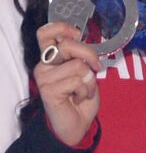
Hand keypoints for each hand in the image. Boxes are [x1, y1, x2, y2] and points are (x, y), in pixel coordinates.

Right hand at [32, 22, 100, 146]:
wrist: (77, 124)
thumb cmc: (81, 95)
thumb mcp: (84, 71)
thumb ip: (80, 56)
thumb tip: (83, 39)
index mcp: (51, 58)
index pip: (45, 33)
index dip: (61, 28)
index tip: (77, 34)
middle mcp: (43, 66)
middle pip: (67, 45)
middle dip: (89, 54)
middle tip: (96, 67)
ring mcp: (44, 78)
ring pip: (77, 65)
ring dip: (90, 79)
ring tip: (84, 90)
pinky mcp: (48, 90)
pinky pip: (77, 81)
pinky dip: (86, 89)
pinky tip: (78, 98)